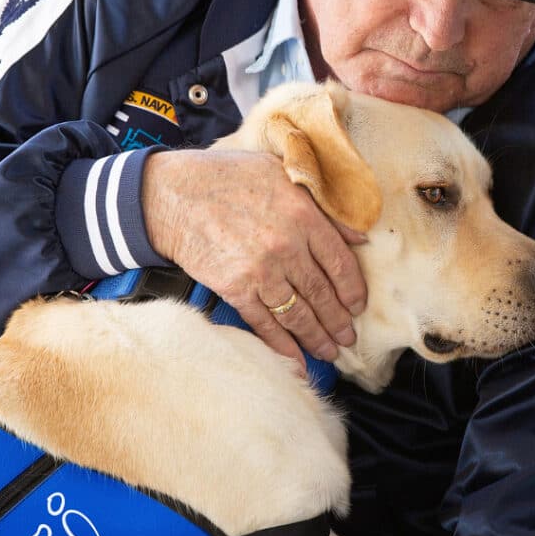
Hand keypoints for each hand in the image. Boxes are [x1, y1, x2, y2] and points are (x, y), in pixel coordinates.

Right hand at [141, 148, 366, 369]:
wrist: (174, 195)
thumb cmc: (228, 178)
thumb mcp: (282, 175)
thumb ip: (324, 207)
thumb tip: (360, 237)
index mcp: (304, 216)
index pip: (341, 264)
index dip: (354, 290)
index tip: (358, 306)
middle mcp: (287, 247)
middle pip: (322, 294)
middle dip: (338, 322)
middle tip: (348, 337)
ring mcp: (261, 271)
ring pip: (298, 314)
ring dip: (316, 338)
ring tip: (329, 351)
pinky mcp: (235, 289)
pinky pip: (265, 324)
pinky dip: (282, 346)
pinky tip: (296, 360)